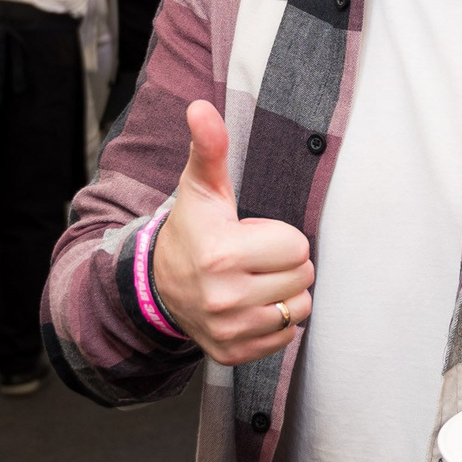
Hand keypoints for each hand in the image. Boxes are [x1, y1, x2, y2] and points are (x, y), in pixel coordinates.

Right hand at [149, 101, 314, 365]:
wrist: (158, 285)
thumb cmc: (192, 229)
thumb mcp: (201, 187)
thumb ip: (209, 147)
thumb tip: (200, 107)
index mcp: (221, 253)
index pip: (297, 246)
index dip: (280, 236)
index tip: (252, 235)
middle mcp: (223, 297)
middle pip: (302, 277)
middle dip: (285, 264)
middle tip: (254, 258)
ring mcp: (228, 330)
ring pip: (299, 308)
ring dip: (285, 293)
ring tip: (254, 281)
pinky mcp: (232, 354)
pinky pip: (286, 337)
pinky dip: (275, 322)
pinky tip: (249, 305)